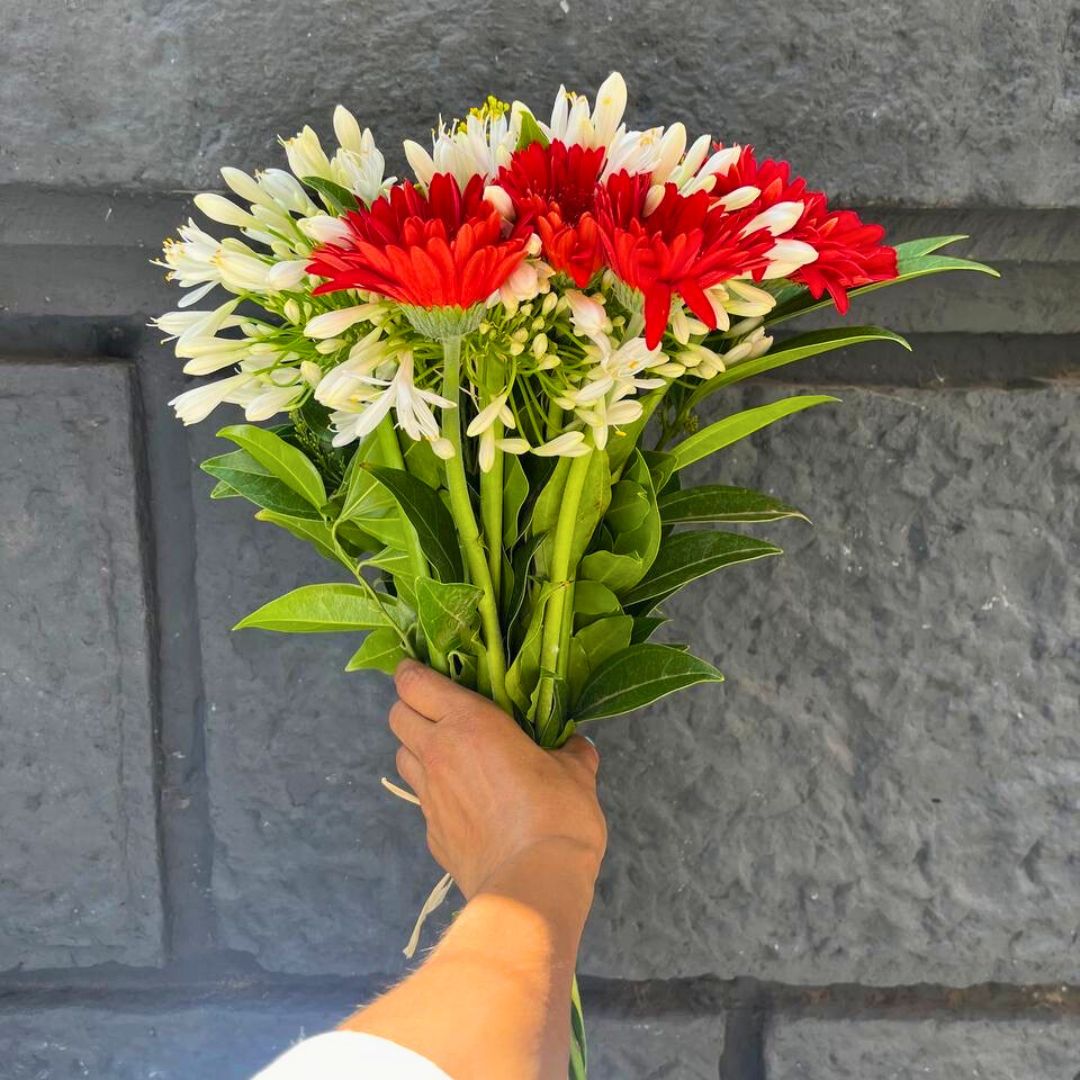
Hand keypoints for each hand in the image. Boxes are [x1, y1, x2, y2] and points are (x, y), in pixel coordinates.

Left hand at [389, 660, 606, 899]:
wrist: (532, 884)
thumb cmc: (556, 814)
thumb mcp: (575, 771)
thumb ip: (571, 750)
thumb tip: (575, 745)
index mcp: (469, 722)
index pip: (413, 682)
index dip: (413, 672)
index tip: (426, 670)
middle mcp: (438, 752)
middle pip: (397, 715)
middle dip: (411, 707)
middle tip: (441, 710)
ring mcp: (428, 795)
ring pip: (402, 755)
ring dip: (417, 747)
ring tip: (450, 754)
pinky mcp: (430, 832)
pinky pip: (421, 798)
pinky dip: (433, 790)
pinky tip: (464, 800)